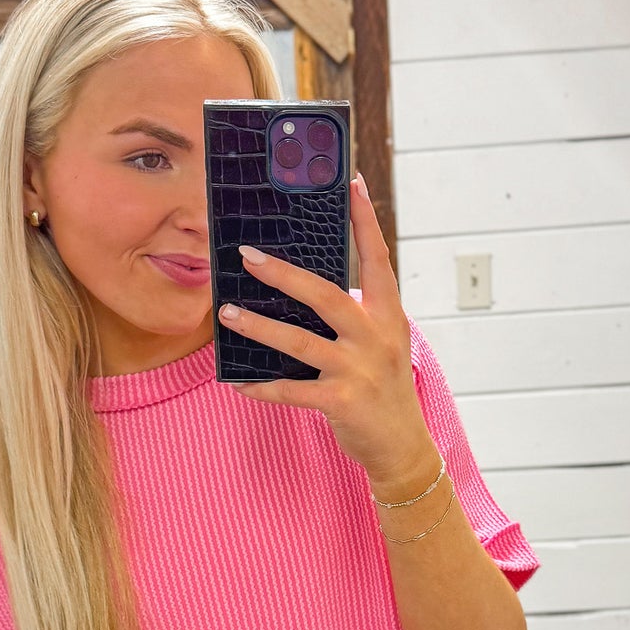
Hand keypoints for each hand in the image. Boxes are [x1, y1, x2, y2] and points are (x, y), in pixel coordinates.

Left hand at [219, 173, 435, 485]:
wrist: (402, 447)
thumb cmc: (383, 387)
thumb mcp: (381, 343)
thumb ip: (354, 314)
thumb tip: (301, 285)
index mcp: (388, 315)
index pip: (377, 258)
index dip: (364, 220)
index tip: (350, 182)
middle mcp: (376, 337)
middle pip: (326, 295)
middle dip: (283, 274)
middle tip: (246, 255)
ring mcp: (359, 370)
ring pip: (300, 341)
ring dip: (258, 326)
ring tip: (227, 313)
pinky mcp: (342, 402)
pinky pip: (291, 390)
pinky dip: (261, 386)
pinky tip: (238, 382)